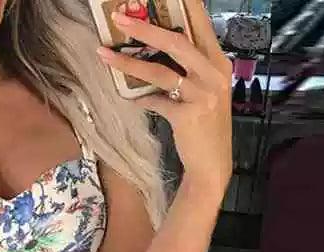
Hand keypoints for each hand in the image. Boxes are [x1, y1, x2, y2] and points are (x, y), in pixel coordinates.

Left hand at [97, 0, 232, 196]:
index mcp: (218, 61)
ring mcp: (202, 94)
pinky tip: (130, 99)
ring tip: (104, 54)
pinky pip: (155, 102)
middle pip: (176, 41)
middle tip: (119, 17)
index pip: (199, 23)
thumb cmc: (204, 126)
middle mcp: (214, 73)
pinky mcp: (188, 115)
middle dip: (144, 27)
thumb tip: (154, 53)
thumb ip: (187, 71)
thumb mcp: (204, 91)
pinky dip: (140, 100)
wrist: (212, 164)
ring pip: (160, 71)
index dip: (182, 4)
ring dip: (128, 62)